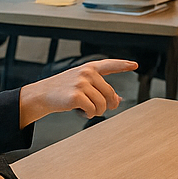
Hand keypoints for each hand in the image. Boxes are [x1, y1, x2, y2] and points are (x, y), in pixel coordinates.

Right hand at [18, 59, 136, 125]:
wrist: (43, 94)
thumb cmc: (63, 89)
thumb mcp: (83, 84)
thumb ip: (101, 89)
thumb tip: (118, 99)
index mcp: (89, 68)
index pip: (110, 64)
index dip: (123, 65)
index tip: (134, 65)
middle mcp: (86, 73)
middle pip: (110, 94)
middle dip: (107, 104)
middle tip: (98, 108)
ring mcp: (81, 83)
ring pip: (102, 104)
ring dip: (97, 111)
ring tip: (87, 108)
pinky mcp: (76, 96)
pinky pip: (93, 110)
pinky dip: (89, 114)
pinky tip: (81, 110)